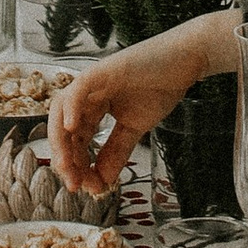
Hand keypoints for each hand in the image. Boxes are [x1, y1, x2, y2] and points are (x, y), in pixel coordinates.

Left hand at [50, 13, 233, 193]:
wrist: (186, 60)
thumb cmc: (162, 85)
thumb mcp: (135, 127)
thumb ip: (117, 151)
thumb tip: (103, 181)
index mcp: (93, 106)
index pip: (75, 139)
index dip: (77, 164)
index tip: (85, 187)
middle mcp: (87, 94)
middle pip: (62, 127)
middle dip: (65, 158)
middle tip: (74, 184)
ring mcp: (93, 81)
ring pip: (63, 109)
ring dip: (62, 140)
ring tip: (68, 166)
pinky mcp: (103, 70)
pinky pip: (79, 89)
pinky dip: (72, 108)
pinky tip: (72, 128)